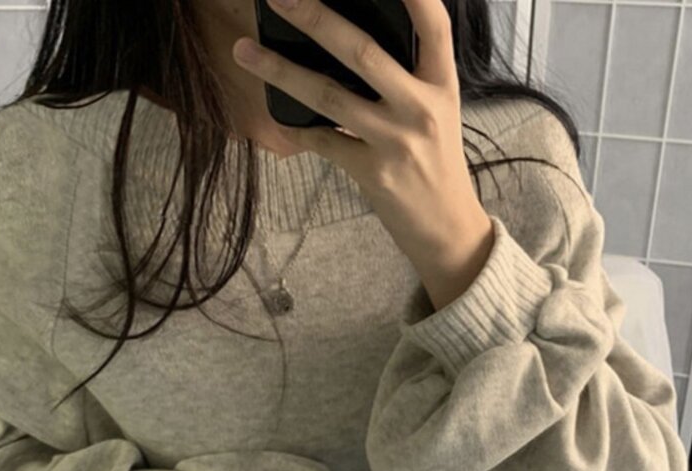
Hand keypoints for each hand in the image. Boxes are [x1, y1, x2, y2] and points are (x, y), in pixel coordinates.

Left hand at [231, 0, 492, 281]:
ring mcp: (395, 142)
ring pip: (329, 97)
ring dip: (281, 71)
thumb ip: (408, 76)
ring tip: (244, 51)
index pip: (434, 25)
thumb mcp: (438, 112)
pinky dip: (296, 129)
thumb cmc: (436, 162)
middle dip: (316, 18)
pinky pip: (322, 142)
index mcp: (441, 85)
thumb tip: (349, 42)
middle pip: (363, 52)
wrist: (447, 228)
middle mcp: (420, 108)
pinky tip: (275, 114)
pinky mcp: (373, 174)